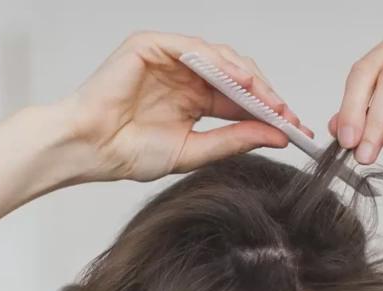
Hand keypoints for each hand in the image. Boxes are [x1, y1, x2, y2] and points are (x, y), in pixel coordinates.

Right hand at [57, 31, 313, 182]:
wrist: (91, 149)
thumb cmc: (127, 152)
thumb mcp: (193, 150)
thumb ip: (233, 140)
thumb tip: (276, 135)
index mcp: (194, 100)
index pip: (240, 99)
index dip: (268, 110)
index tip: (292, 128)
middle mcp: (185, 76)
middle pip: (236, 74)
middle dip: (264, 93)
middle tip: (284, 113)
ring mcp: (169, 58)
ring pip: (220, 56)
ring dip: (247, 76)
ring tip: (266, 98)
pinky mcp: (151, 46)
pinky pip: (193, 46)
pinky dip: (218, 60)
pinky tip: (236, 80)